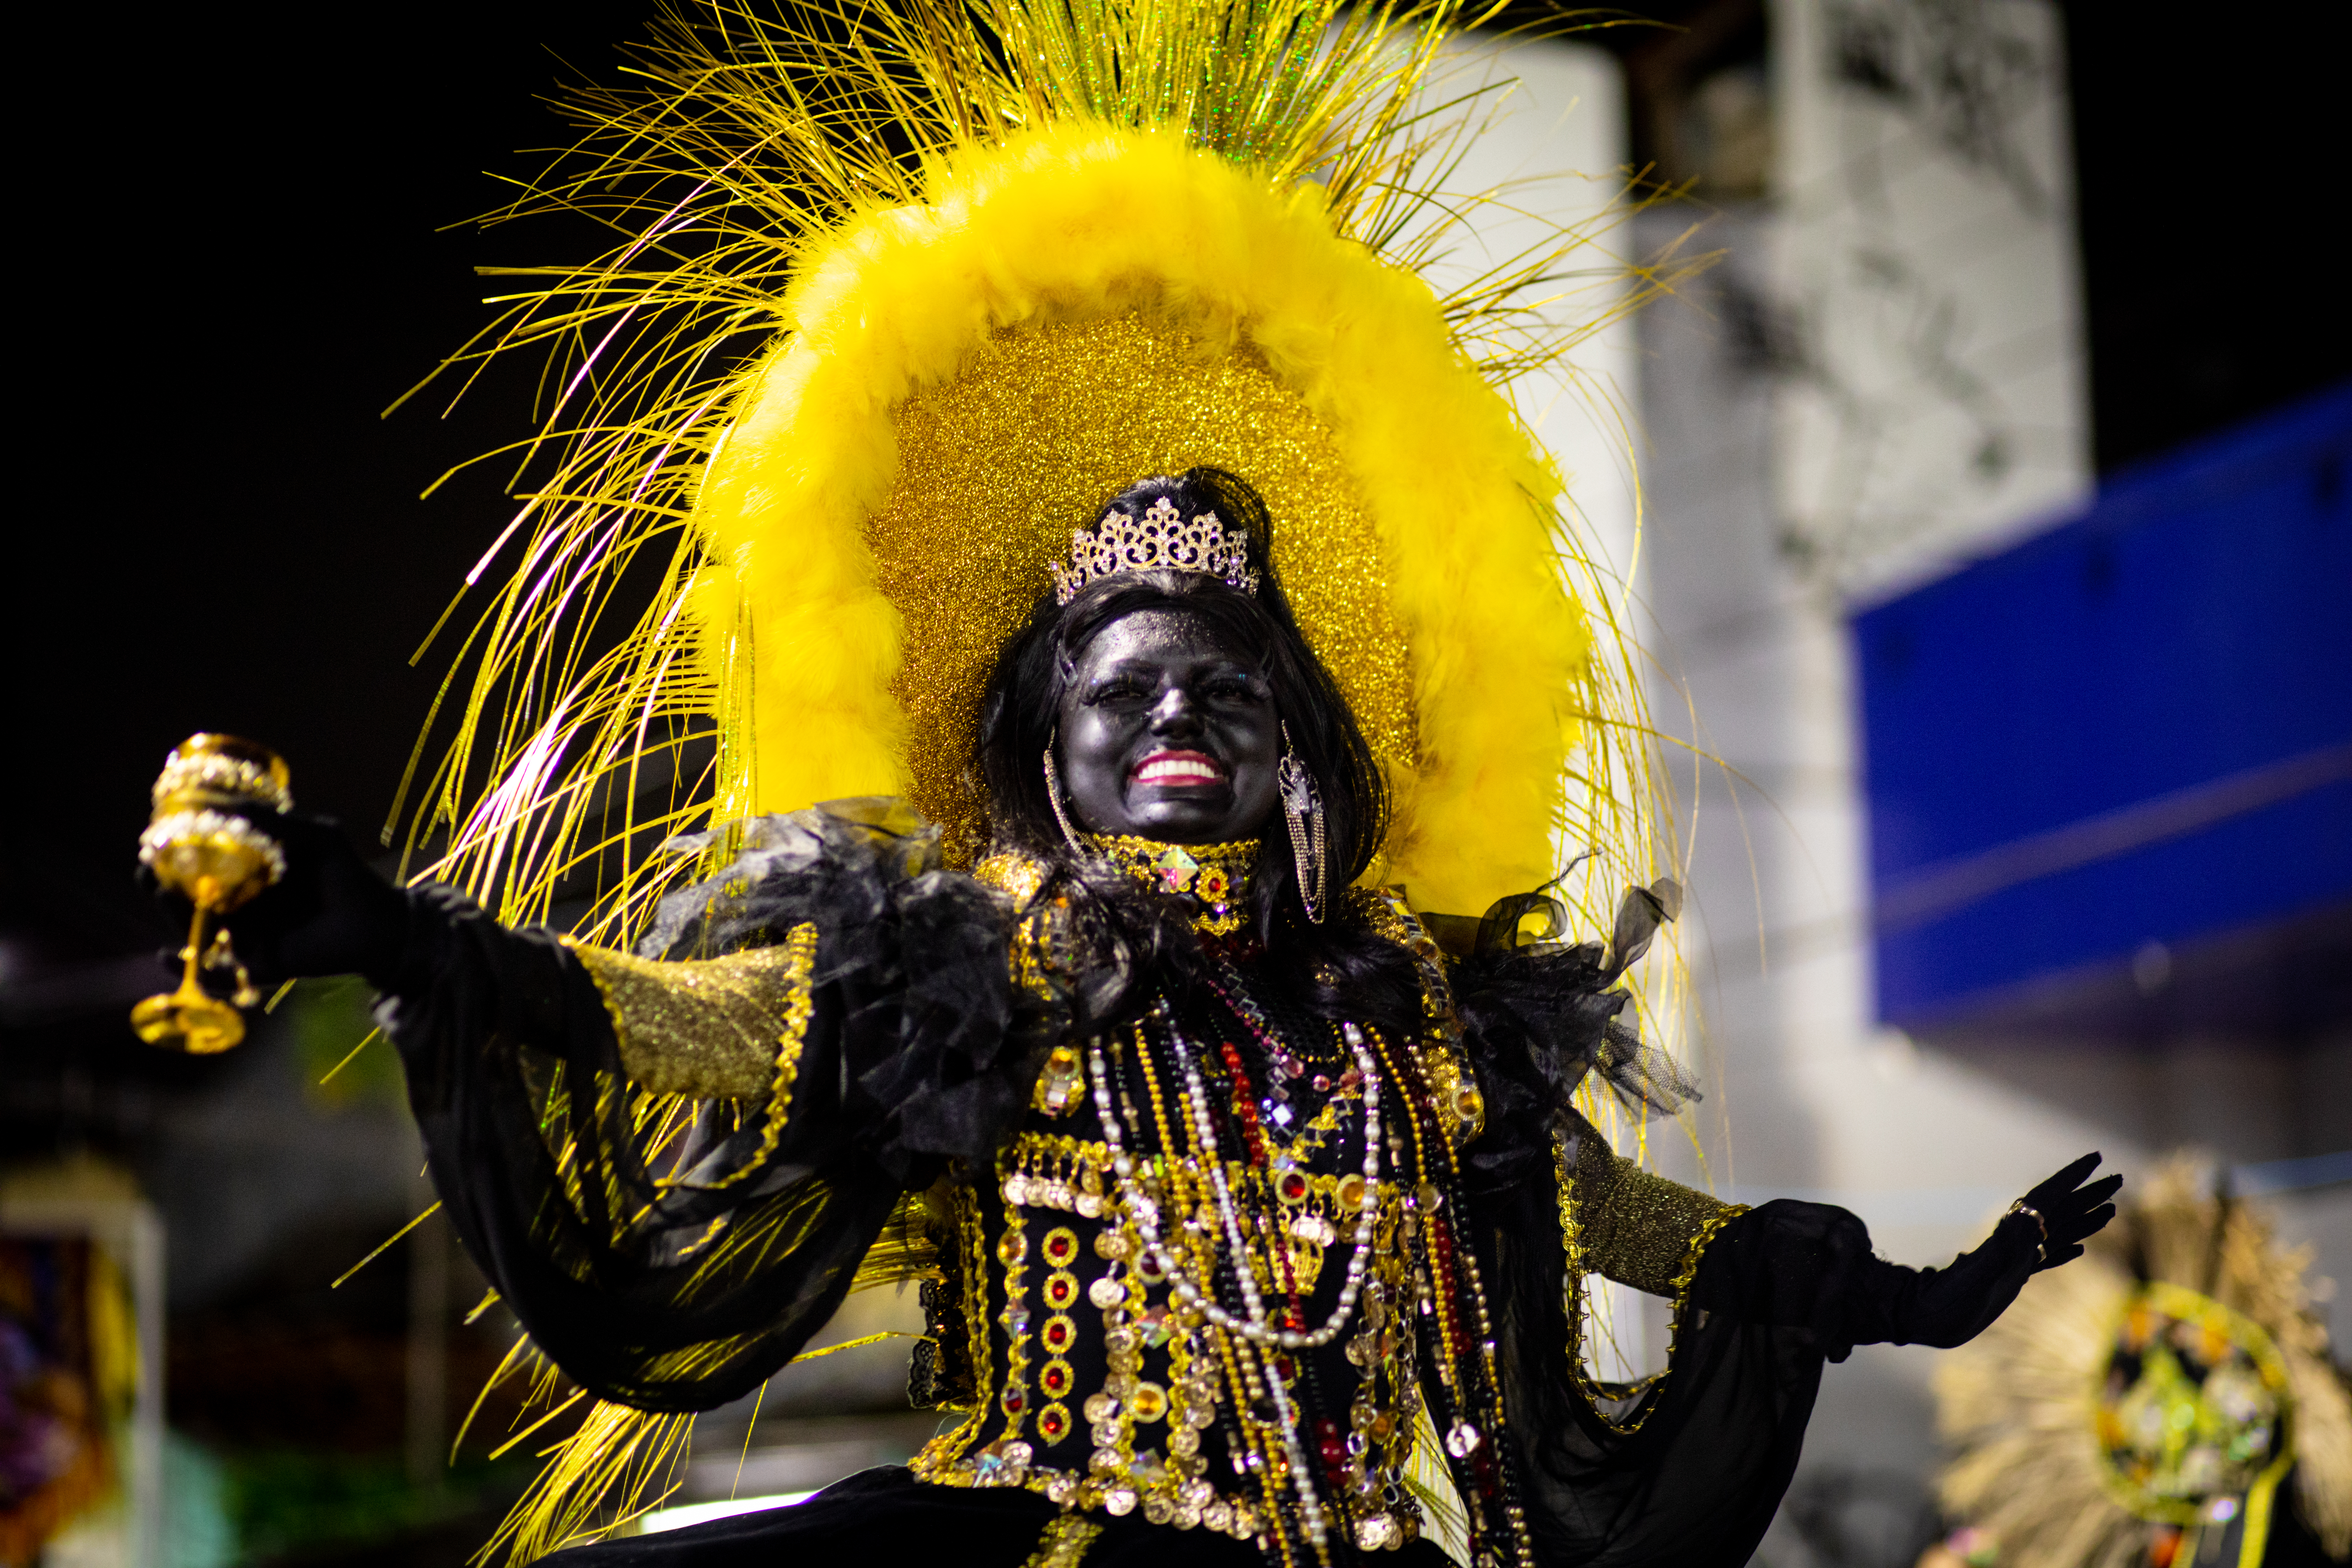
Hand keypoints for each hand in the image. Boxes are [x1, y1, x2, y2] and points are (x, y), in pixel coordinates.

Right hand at [147, 810, 413, 987]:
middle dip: (162, 886)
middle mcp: (242, 907)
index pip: (202, 867)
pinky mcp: (258, 966)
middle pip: (189, 900)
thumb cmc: (348, 875)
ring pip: (197, 931)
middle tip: (147, 871)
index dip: (175, 856)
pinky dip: (189, 970)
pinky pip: (216, 974)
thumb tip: (219, 801)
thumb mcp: (315, 837)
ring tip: (162, 894)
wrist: (380, 922)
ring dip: (172, 915)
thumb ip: (272, 822)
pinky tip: (167, 956)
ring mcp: (247, 937)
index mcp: (250, 876)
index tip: (155, 841)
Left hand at [1857, 1152, 2121, 1348]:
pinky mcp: (2011, 1279)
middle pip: (2058, 1211)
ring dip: (2083, 1219)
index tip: (2095, 1157)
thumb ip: (2004, 1252)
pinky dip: (2065, 1251)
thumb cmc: (1947, 1304)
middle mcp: (2014, 1243)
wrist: (1924, 1320)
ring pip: (2056, 1233)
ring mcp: (2014, 1260)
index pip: (2047, 1198)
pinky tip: (2080, 1249)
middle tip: (2118, 1177)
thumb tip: (2025, 1219)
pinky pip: (2046, 1258)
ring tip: (2112, 1208)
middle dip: (2087, 1193)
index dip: (2071, 1177)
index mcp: (2009, 1236)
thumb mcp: (1978, 1278)